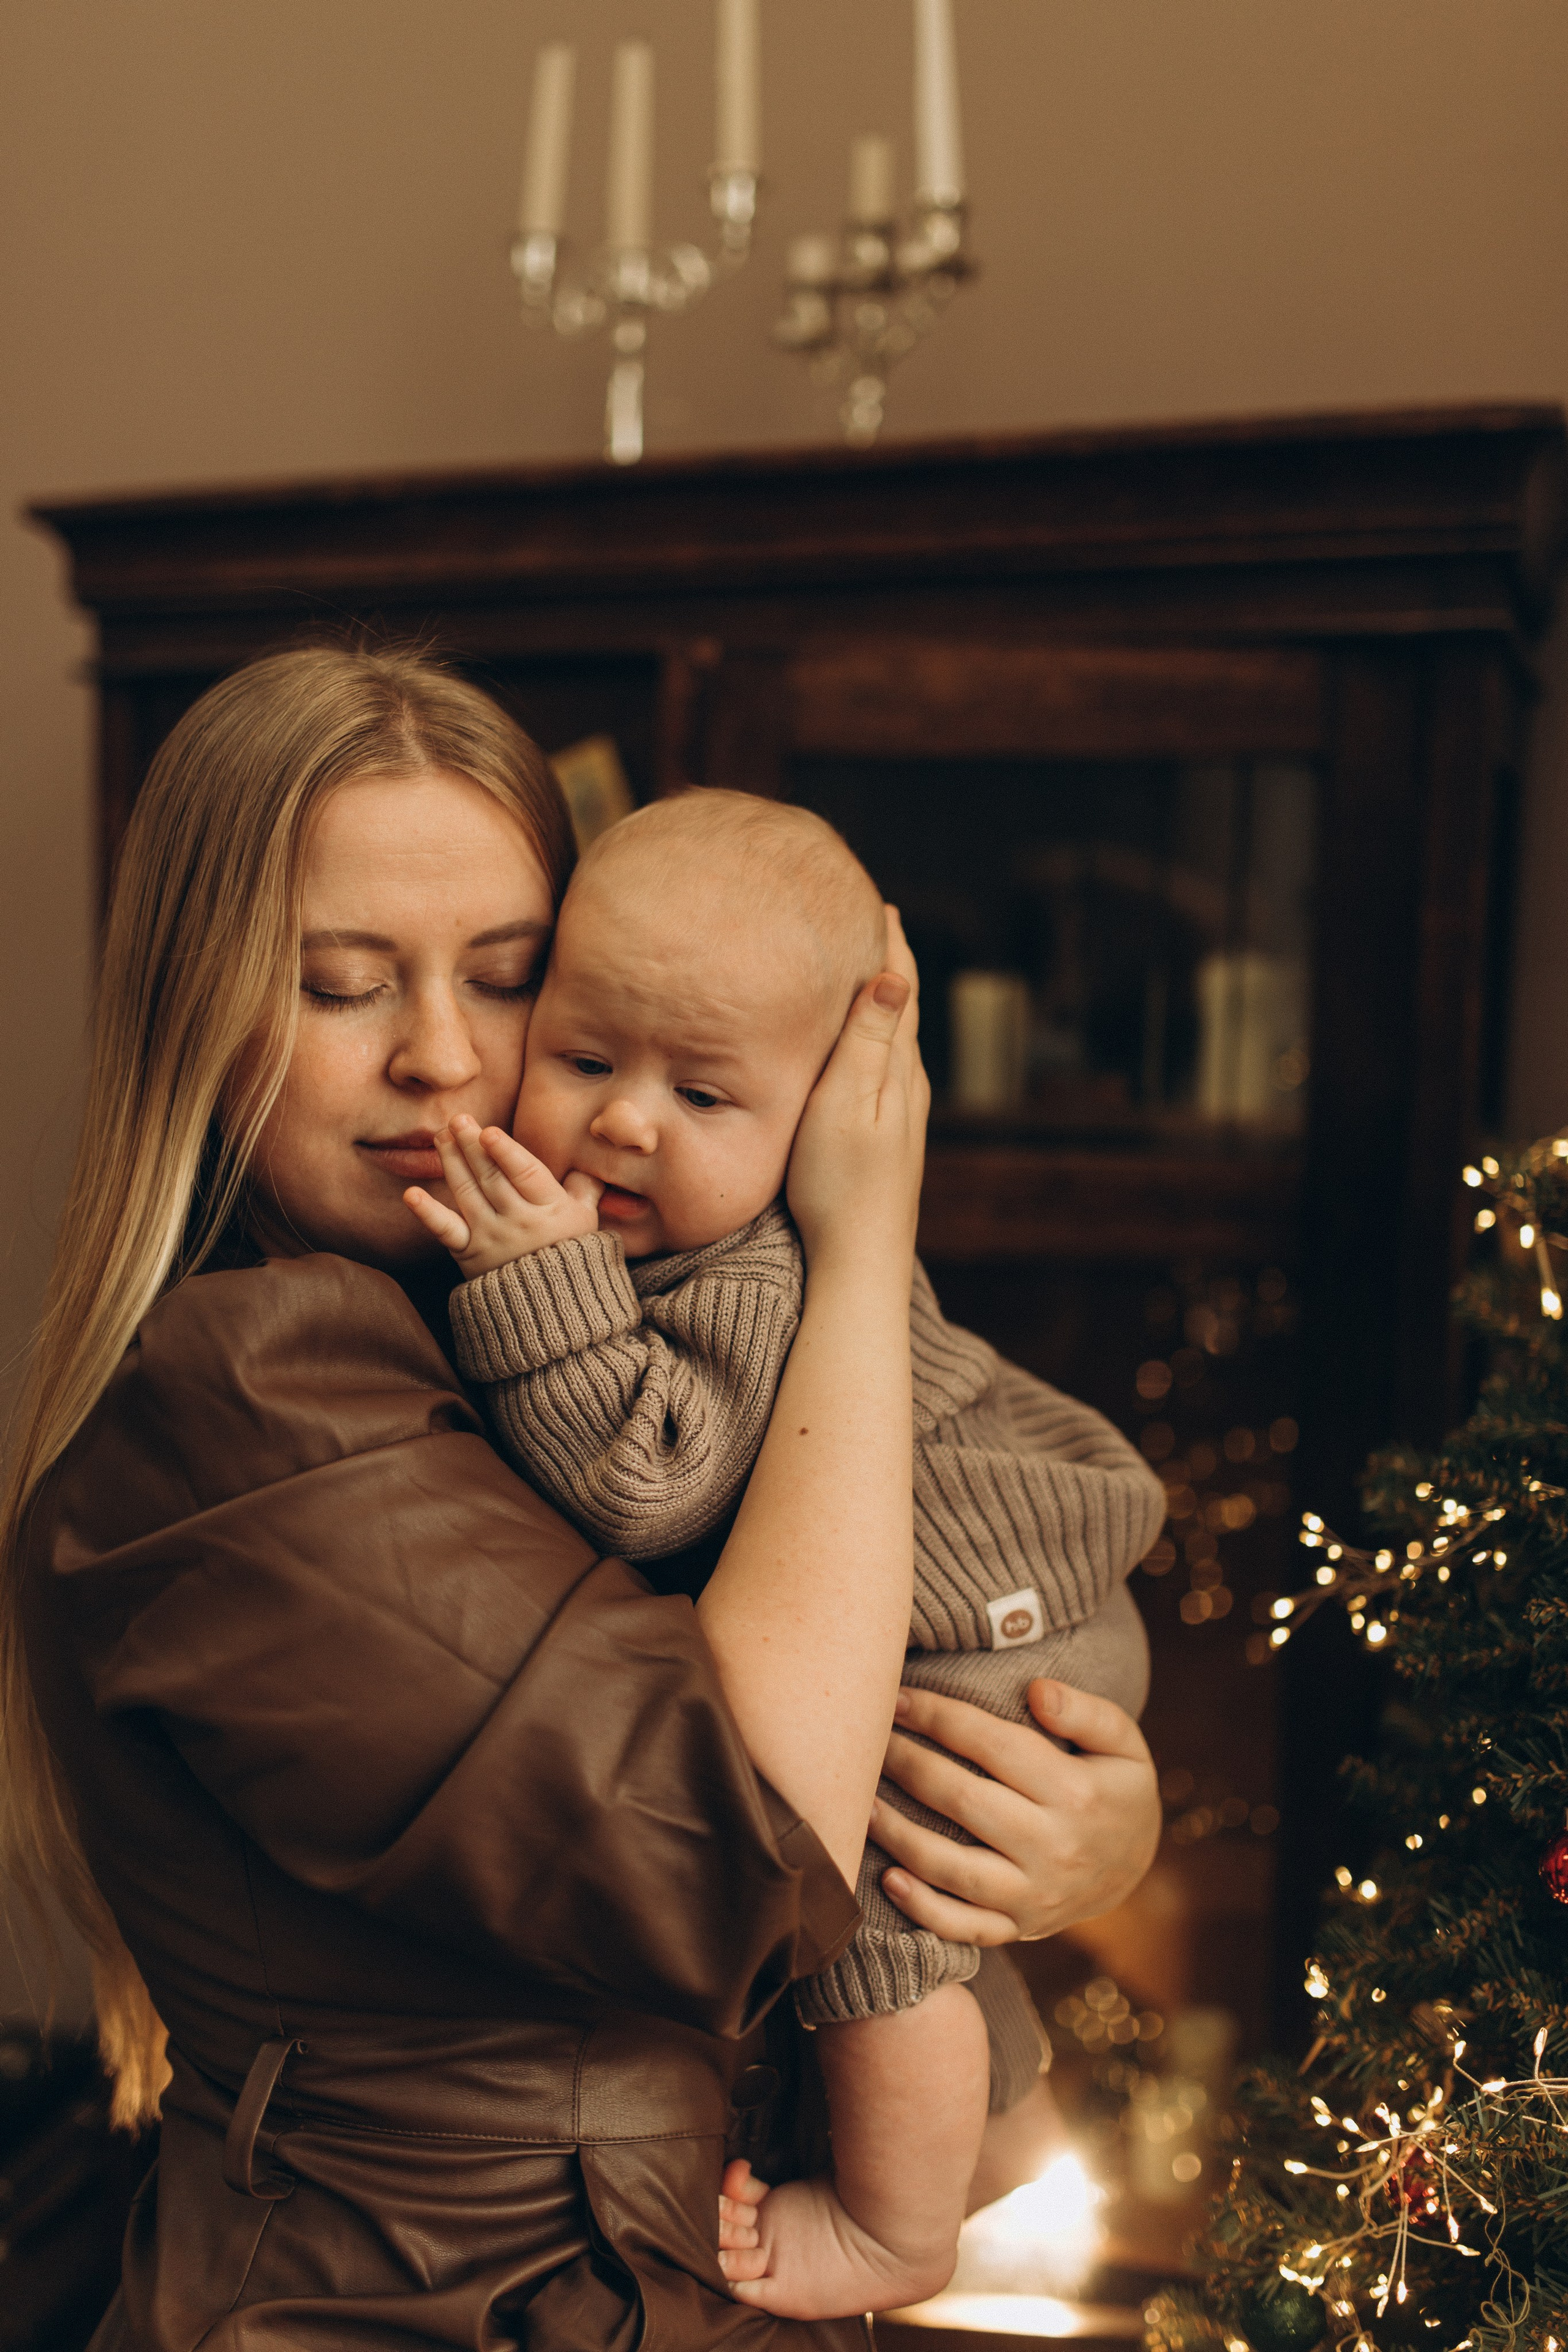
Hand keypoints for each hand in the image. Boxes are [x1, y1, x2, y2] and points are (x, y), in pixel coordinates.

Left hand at [403, 1114, 602, 1277]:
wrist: (553, 1309)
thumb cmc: (571, 1255)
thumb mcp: (587, 1221)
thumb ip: (586, 1188)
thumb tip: (589, 1162)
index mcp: (550, 1208)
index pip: (526, 1174)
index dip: (506, 1152)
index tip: (489, 1132)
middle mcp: (518, 1221)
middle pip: (491, 1177)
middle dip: (472, 1146)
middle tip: (457, 1120)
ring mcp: (491, 1236)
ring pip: (468, 1192)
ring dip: (452, 1162)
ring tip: (441, 1137)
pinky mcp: (469, 1253)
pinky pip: (446, 1231)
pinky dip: (427, 1213)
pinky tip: (412, 1194)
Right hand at [785, 908, 928, 1273]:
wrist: (858, 1262)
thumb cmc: (840, 1185)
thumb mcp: (847, 1103)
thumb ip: (869, 1041)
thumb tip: (897, 975)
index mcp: (900, 1070)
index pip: (900, 988)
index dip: (889, 942)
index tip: (874, 899)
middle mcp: (908, 1088)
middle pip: (902, 1008)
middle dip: (887, 961)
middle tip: (867, 917)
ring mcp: (898, 1116)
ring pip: (893, 1039)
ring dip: (880, 999)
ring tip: (861, 967)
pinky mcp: (884, 1140)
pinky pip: (882, 1068)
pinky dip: (871, 1038)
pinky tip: (856, 1045)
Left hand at [871, 1679, 1160, 1943]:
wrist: (1137, 1867)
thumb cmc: (1116, 1788)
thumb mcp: (1124, 1742)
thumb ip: (1086, 1710)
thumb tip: (1036, 1691)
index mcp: (1077, 1794)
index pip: (994, 1745)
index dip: (940, 1716)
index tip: (899, 1696)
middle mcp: (1054, 1848)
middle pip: (963, 1800)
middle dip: (908, 1763)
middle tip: (871, 1738)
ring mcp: (1034, 1896)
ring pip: (953, 1868)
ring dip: (899, 1834)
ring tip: (862, 1801)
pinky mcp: (1019, 1929)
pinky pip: (964, 1927)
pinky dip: (922, 1909)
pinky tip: (887, 1878)